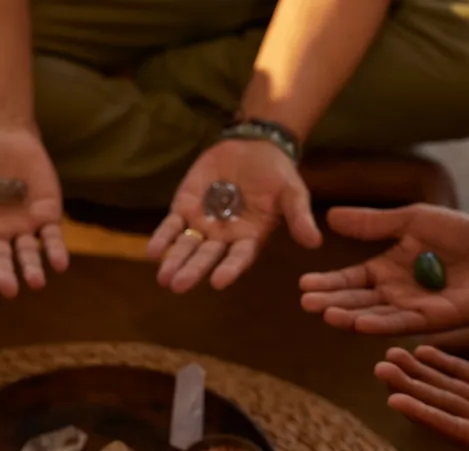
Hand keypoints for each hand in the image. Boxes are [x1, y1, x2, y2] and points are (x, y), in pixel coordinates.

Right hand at [0, 129, 68, 298]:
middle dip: (4, 273)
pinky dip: (55, 251)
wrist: (4, 137)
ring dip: (32, 268)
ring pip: (27, 254)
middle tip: (8, 289)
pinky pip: (52, 239)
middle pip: (0, 258)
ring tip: (35, 282)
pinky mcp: (46, 218)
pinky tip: (60, 264)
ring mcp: (23, 228)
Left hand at [148, 140, 320, 293]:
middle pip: (206, 257)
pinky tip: (153, 251)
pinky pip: (171, 226)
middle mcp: (224, 238)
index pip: (238, 258)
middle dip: (192, 271)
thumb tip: (314, 242)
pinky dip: (162, 238)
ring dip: (174, 261)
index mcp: (249, 239)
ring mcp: (202, 224)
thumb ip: (299, 217)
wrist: (254, 146)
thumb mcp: (292, 193)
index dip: (229, 269)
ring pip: (186, 246)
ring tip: (163, 278)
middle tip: (178, 286)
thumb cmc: (277, 174)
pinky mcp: (185, 207)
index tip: (219, 282)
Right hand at [299, 205, 468, 333]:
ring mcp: (412, 310)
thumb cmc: (460, 234)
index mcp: (385, 271)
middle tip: (308, 303)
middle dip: (332, 303)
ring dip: (350, 318)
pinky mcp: (434, 321)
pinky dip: (381, 325)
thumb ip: (374, 222)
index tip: (303, 285)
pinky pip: (403, 324)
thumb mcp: (412, 220)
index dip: (328, 283)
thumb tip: (331, 216)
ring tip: (328, 315)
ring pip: (374, 316)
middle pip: (356, 301)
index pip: (350, 280)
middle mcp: (393, 294)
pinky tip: (361, 324)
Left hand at [375, 345, 468, 450]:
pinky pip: (467, 374)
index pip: (453, 427)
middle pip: (442, 404)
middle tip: (380, 368)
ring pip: (448, 387)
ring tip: (390, 356)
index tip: (394, 398)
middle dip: (411, 386)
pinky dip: (445, 362)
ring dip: (419, 373)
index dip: (423, 413)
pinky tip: (421, 351)